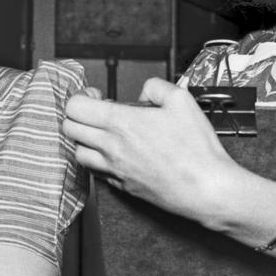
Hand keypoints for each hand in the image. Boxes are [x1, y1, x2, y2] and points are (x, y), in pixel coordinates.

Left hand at [62, 77, 242, 222]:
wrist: (206, 188)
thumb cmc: (197, 149)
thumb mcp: (182, 100)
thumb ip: (156, 87)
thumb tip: (145, 92)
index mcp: (121, 124)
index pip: (75, 107)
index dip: (82, 97)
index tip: (95, 96)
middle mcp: (111, 148)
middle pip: (69, 129)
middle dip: (78, 116)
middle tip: (96, 112)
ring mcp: (113, 169)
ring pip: (77, 153)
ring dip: (84, 140)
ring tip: (101, 133)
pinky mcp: (121, 186)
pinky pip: (94, 172)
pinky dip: (96, 160)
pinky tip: (113, 153)